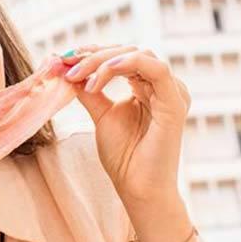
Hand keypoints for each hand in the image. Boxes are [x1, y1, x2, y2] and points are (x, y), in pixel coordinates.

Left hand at [60, 44, 191, 210]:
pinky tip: (101, 74)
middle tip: (67, 65)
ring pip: (139, 55)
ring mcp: (172, 93)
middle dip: (94, 56)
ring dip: (104, 61)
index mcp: (148, 87)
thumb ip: (90, 91)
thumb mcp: (101, 115)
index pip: (122, 56)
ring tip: (79, 75)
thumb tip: (68, 69)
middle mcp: (162, 86)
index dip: (93, 54)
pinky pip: (156, 70)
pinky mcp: (175, 103)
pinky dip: (128, 64)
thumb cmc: (124, 157)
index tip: (65, 58)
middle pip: (129, 52)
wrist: (138, 189)